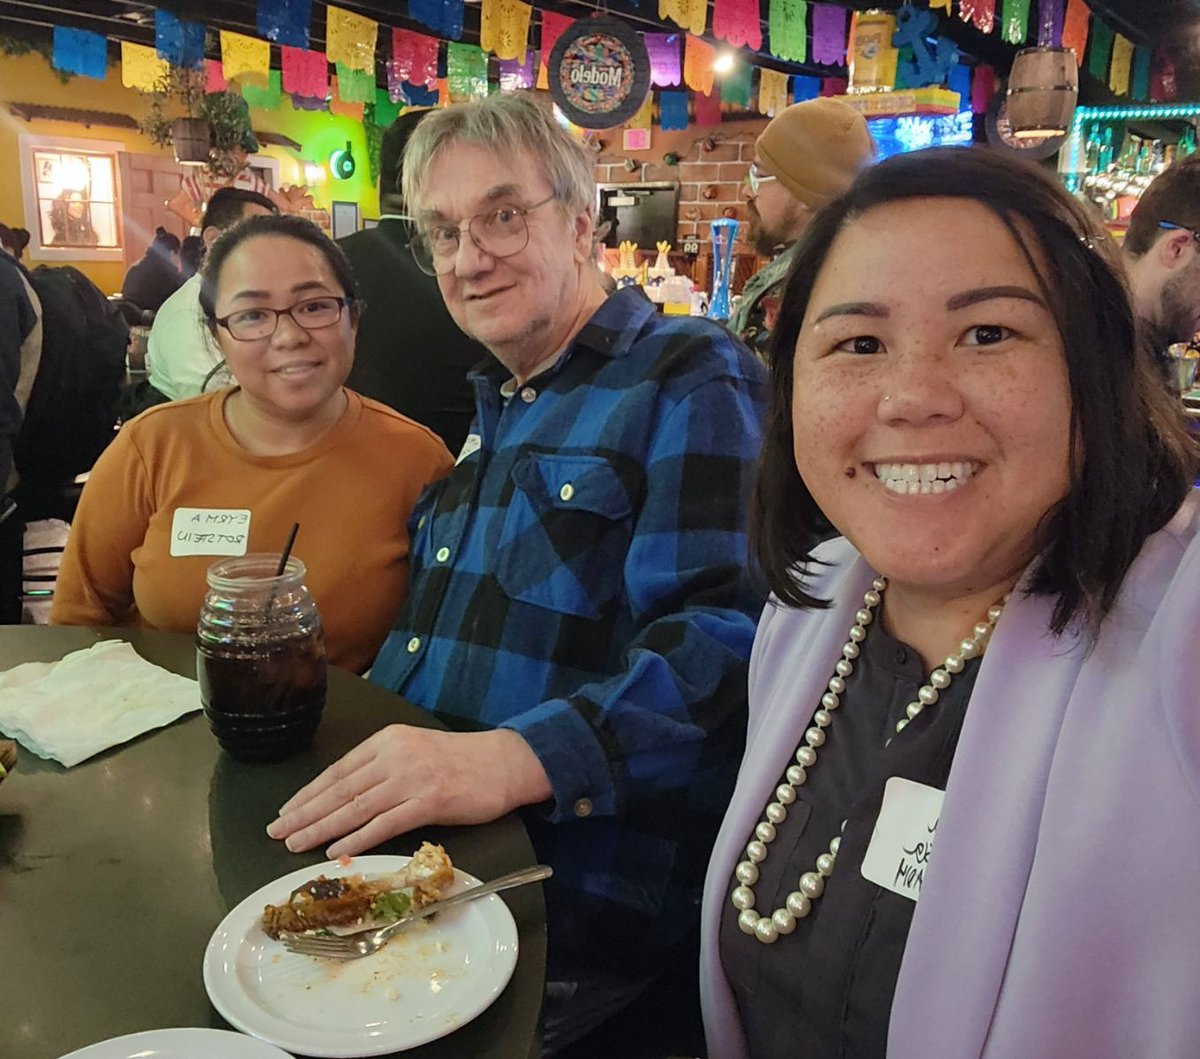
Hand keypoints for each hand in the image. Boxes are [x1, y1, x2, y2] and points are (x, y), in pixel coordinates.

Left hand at [266, 725, 551, 857]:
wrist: (505, 762)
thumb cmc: (461, 760)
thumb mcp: (415, 750)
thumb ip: (383, 767)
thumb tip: (346, 797)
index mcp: (388, 740)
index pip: (338, 770)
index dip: (308, 793)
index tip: (286, 811)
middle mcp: (395, 756)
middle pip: (340, 789)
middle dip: (304, 813)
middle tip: (276, 832)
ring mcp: (412, 778)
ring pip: (356, 807)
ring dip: (321, 828)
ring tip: (295, 844)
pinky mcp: (430, 801)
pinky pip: (385, 823)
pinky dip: (357, 837)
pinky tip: (336, 849)